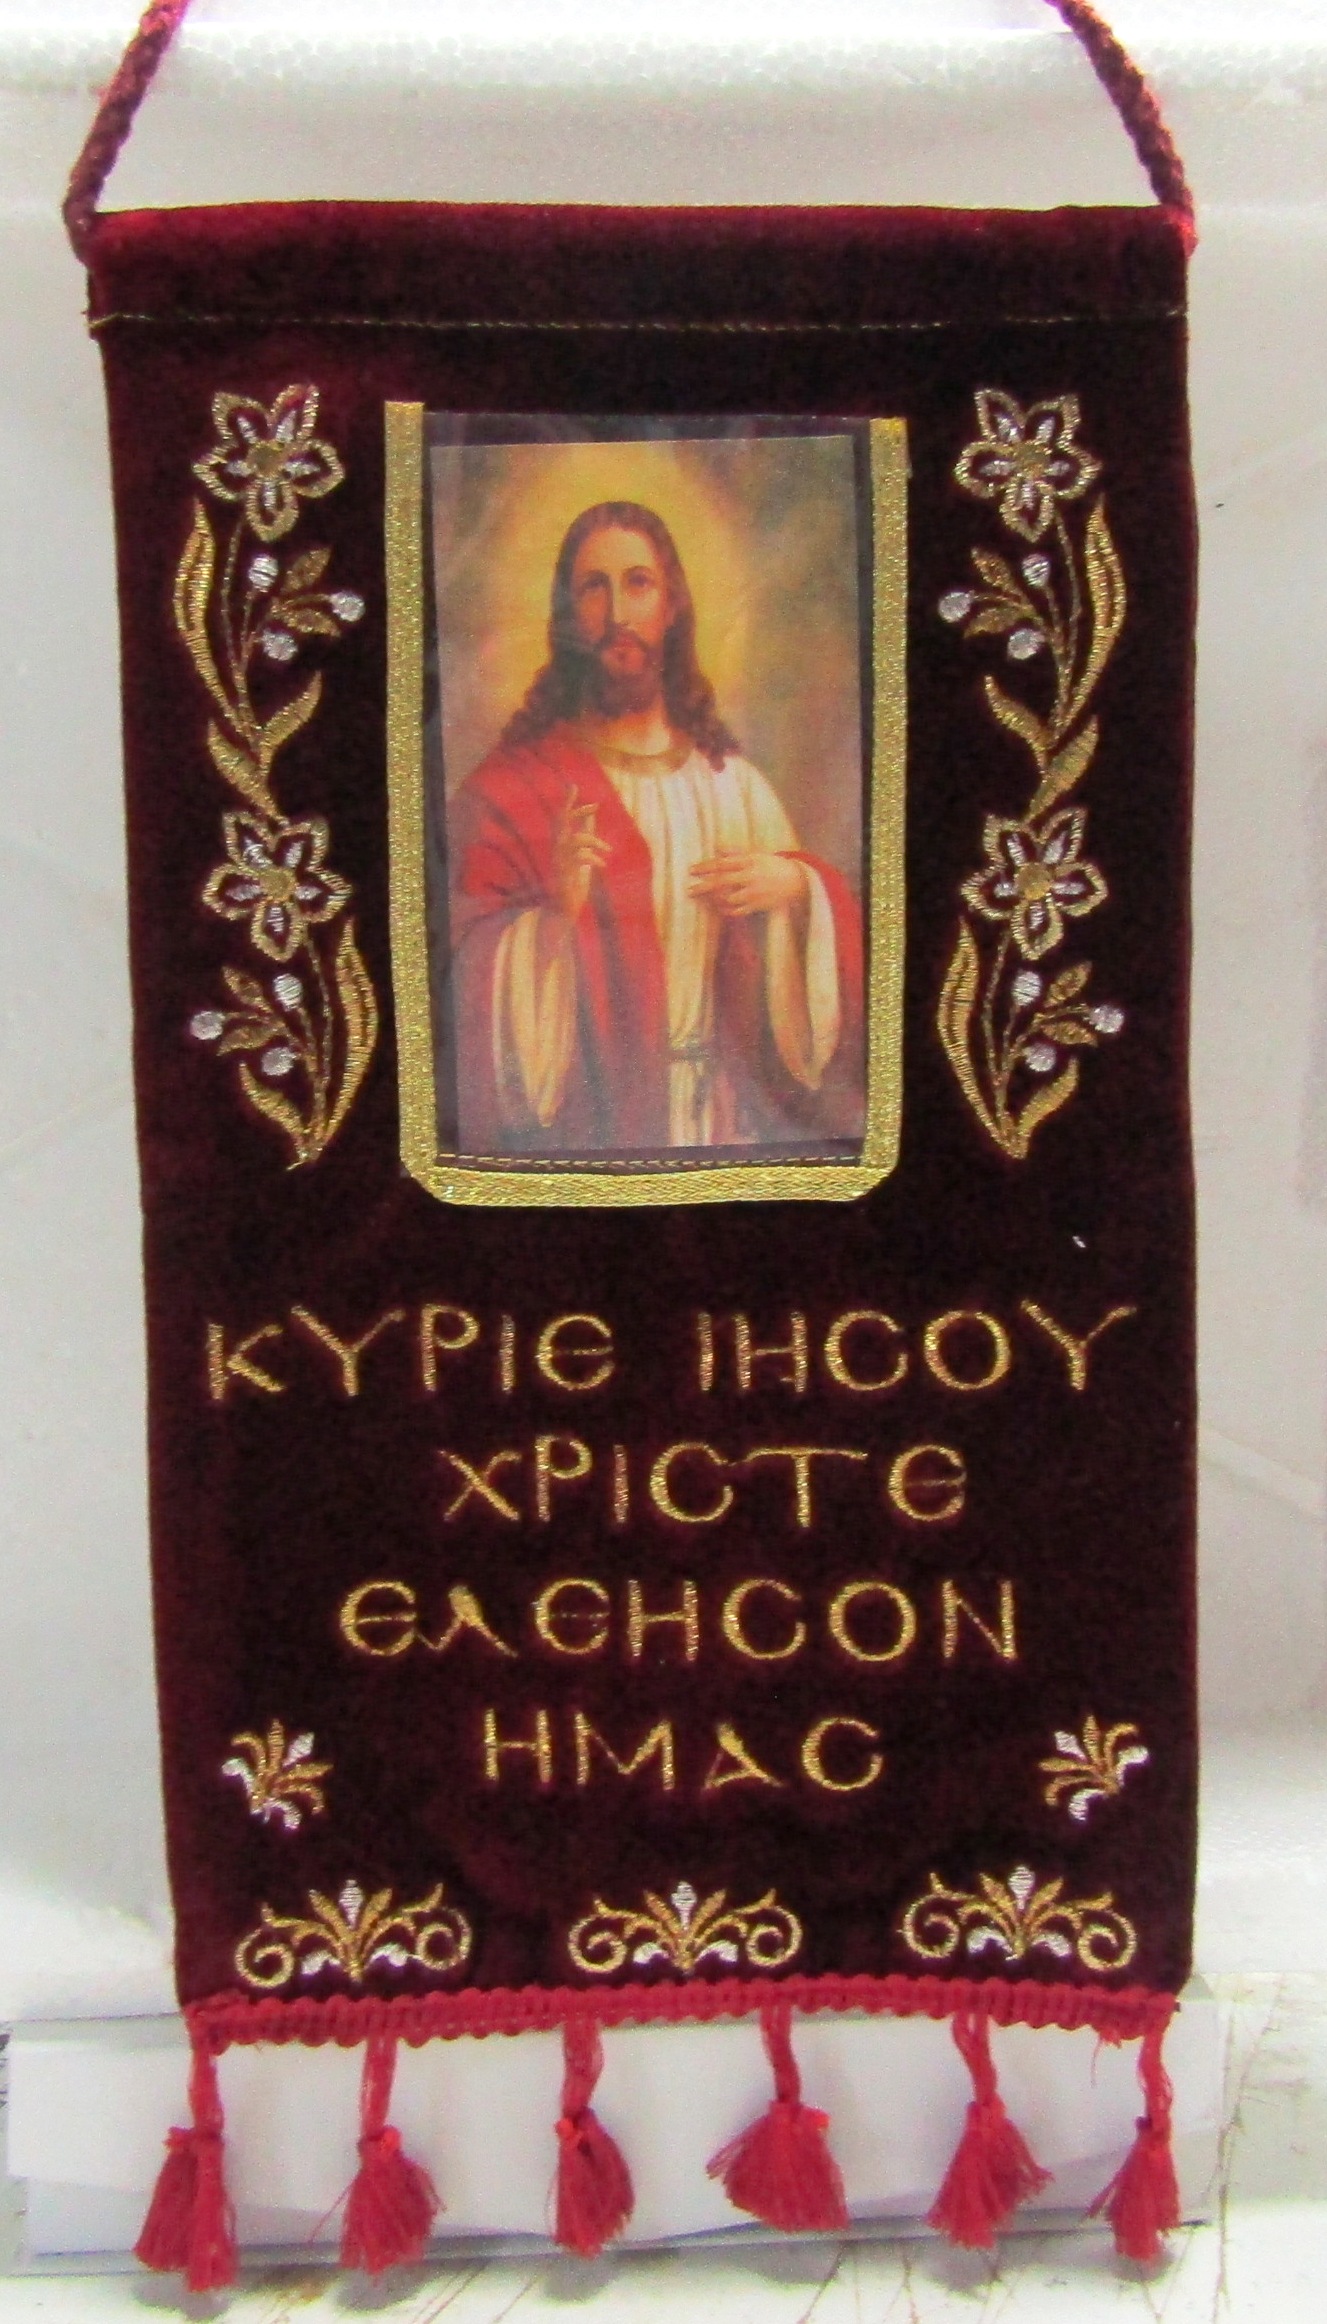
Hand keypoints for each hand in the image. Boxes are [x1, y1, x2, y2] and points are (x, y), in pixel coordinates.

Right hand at [549, 785, 611, 920]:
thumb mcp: (582, 855)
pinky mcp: (565, 874)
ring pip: (576, 840)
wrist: (563, 910)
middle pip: (562, 823)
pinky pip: (581, 859)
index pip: (561, 818)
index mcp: (559, 845)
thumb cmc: (572, 884)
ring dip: (595, 842)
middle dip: (578, 812)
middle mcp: (556, 851)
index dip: (567, 802)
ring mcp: (559, 862)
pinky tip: (602, 866)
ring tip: (607, 850)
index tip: (574, 785)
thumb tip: (591, 819)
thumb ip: (585, 838)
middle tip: (596, 806)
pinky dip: (594, 859)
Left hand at [688, 850, 807, 916]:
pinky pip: (737, 911)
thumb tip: (716, 846)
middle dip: (703, 887)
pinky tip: (719, 907)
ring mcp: (754, 893)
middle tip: (689, 890)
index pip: (722, 864)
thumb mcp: (756, 855)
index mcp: (749, 862)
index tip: (691, 871)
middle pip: (721, 882)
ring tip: (705, 898)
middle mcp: (750, 877)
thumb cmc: (773, 865)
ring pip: (728, 899)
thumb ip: (735, 852)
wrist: (797, 881)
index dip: (705, 867)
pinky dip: (726, 910)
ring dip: (714, 899)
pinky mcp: (758, 905)